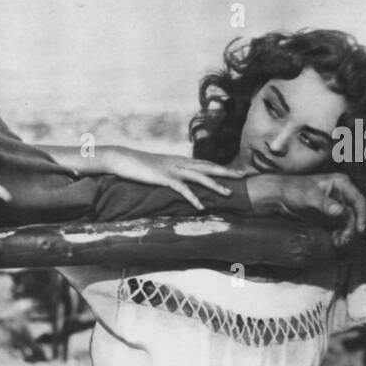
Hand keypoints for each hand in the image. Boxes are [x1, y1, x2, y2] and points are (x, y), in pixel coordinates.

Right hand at [98, 147, 246, 210]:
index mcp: (179, 160)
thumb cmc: (138, 165)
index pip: (205, 163)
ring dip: (214, 185)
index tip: (236, 171)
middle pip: (208, 167)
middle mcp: (179, 162)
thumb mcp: (157, 168)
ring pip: (199, 177)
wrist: (122, 159)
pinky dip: (192, 197)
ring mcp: (172, 169)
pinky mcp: (164, 178)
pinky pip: (182, 189)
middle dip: (226, 172)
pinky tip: (201, 206)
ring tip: (228, 193)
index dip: (221, 168)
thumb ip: (169, 172)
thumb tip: (176, 180)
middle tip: (244, 176)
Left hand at [245, 172, 365, 246]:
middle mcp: (341, 194)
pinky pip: (338, 226)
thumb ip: (324, 203)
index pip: (358, 200)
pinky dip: (338, 234)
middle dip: (351, 227)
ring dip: (346, 233)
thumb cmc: (292, 189)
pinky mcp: (329, 215)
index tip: (360, 229)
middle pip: (354, 213)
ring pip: (347, 221)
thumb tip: (340, 211)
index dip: (362, 214)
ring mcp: (335, 205)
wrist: (278, 197)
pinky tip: (335, 241)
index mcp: (340, 183)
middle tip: (345, 239)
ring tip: (340, 242)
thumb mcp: (308, 196)